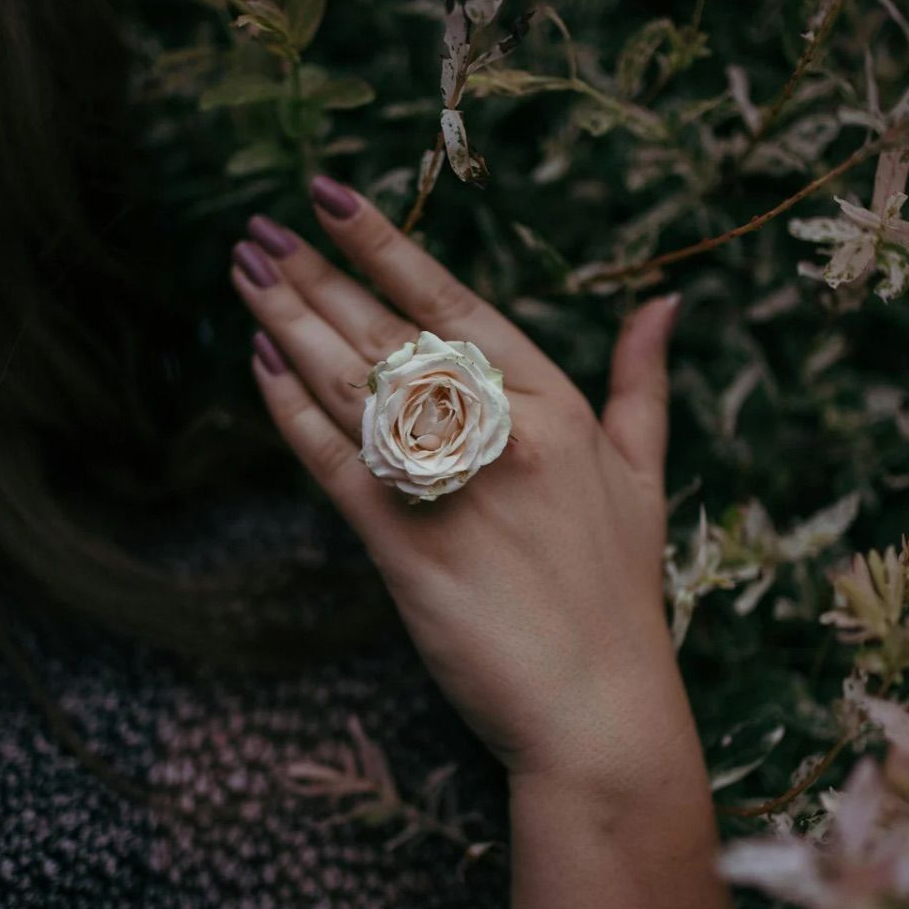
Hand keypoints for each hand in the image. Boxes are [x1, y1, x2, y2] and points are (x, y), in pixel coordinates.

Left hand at [229, 176, 686, 789]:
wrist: (597, 710)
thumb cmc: (618, 594)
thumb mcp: (644, 475)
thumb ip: (642, 383)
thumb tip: (665, 303)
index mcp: (554, 406)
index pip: (455, 303)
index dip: (386, 247)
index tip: (329, 198)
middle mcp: (499, 431)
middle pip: (388, 334)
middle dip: (314, 277)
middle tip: (256, 231)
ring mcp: (450, 487)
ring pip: (353, 386)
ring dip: (288, 323)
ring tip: (244, 272)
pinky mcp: (404, 547)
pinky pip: (334, 463)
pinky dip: (291, 413)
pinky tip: (257, 366)